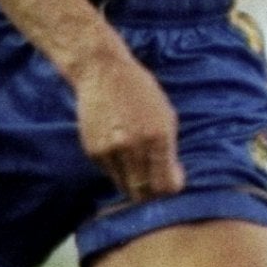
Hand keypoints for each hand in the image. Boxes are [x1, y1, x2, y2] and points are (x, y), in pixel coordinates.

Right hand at [72, 39, 184, 201]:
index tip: (173, 183)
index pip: (165, 185)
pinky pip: (110, 174)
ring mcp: (110, 151)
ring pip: (125, 186)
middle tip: (157, 182)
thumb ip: (169, 151)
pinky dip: (119, 170)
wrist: (103, 74)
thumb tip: (172, 181)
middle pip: (144, 193)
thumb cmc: (141, 93)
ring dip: (135, 183)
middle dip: (153, 193)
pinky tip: (122, 151)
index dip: (171, 190)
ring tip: (140, 165)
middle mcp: (133, 147)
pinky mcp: (93, 152)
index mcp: (158, 137)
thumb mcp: (166, 117)